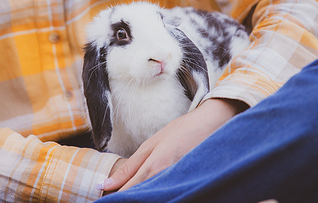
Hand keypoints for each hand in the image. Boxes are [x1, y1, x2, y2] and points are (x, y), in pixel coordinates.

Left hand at [102, 98, 247, 191]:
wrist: (213, 122)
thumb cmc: (181, 131)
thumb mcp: (152, 144)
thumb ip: (130, 166)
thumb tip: (106, 184)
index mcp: (153, 166)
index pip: (129, 191)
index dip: (117, 198)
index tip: (105, 199)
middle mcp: (165, 177)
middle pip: (141, 196)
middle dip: (129, 197)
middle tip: (117, 199)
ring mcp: (178, 181)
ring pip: (154, 196)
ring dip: (144, 195)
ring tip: (135, 193)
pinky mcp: (188, 183)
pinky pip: (169, 193)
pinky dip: (159, 193)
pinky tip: (154, 191)